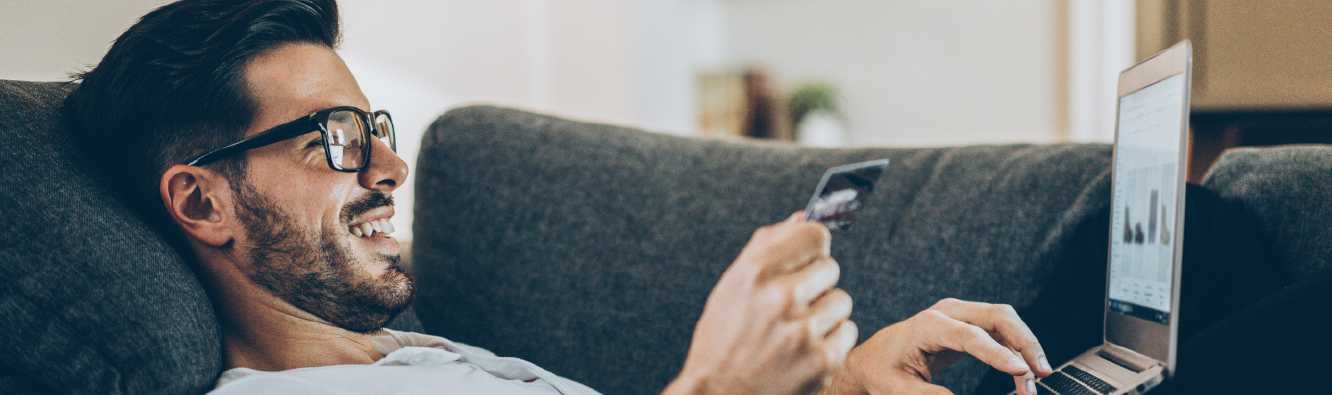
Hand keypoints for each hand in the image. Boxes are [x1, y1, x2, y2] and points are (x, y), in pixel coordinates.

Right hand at [664, 213, 858, 394]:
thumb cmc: (724, 340)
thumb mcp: (732, 286)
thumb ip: (767, 246)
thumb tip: (803, 216)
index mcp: (755, 272)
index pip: (814, 234)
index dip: (811, 247)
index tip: (806, 258)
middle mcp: (780, 297)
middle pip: (831, 267)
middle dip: (816, 285)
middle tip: (792, 305)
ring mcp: (803, 331)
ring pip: (842, 301)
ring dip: (825, 315)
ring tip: (795, 332)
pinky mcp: (822, 361)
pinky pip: (847, 332)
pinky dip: (831, 342)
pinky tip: (803, 351)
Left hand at [821, 298, 1052, 394]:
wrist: (873, 358)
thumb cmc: (883, 373)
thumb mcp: (900, 391)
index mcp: (928, 326)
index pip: (972, 336)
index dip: (998, 354)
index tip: (1021, 371)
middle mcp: (947, 313)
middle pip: (998, 316)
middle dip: (1025, 343)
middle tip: (1042, 374)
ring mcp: (959, 314)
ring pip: (1005, 320)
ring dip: (1025, 347)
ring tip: (1036, 380)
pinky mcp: (967, 323)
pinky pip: (1000, 331)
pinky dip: (1016, 348)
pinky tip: (1024, 371)